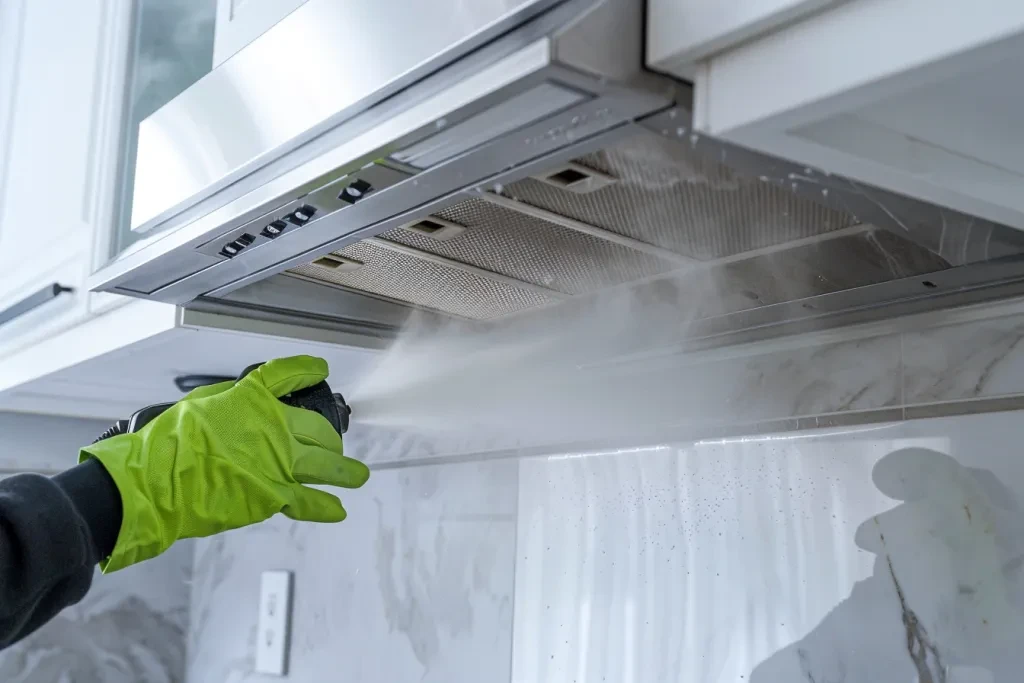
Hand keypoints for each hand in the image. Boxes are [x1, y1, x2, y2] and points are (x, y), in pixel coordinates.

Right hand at [80, 355, 369, 571]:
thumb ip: (231, 403)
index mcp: (255, 399)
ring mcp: (280, 463)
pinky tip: (338, 509)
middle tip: (329, 442)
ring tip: (359, 475)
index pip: (288, 375)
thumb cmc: (171, 442)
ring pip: (327, 464)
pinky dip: (326, 507)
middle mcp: (276, 428)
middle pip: (318, 427)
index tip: (319, 368)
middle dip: (327, 435)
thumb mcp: (202, 404)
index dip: (307, 369)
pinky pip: (309, 501)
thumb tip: (241, 408)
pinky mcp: (274, 494)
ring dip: (345, 470)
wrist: (160, 481)